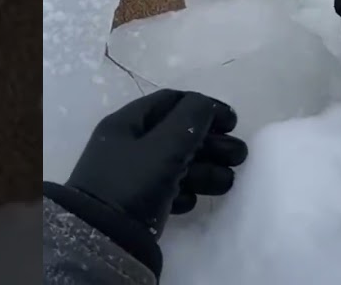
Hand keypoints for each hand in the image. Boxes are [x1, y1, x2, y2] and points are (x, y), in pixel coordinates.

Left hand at [45, 90, 246, 273]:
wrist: (102, 238)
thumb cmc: (133, 183)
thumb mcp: (164, 146)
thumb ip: (190, 120)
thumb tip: (207, 106)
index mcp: (127, 123)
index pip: (171, 102)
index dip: (205, 108)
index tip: (233, 123)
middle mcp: (128, 145)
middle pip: (177, 135)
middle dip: (211, 143)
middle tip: (239, 156)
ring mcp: (131, 176)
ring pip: (175, 164)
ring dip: (205, 169)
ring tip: (228, 182)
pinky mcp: (136, 203)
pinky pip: (166, 189)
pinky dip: (184, 191)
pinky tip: (192, 201)